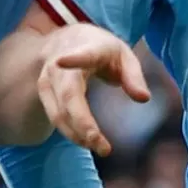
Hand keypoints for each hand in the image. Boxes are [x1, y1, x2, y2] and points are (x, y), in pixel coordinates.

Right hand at [38, 23, 149, 156]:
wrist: (67, 39)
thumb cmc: (101, 49)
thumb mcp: (124, 55)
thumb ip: (134, 76)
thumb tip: (144, 99)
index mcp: (85, 49)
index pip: (79, 54)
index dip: (72, 59)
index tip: (61, 61)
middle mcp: (60, 65)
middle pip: (68, 96)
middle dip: (83, 124)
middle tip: (103, 147)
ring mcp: (48, 79)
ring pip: (58, 112)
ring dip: (76, 134)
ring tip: (101, 148)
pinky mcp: (43, 92)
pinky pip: (55, 117)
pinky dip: (70, 132)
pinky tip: (87, 142)